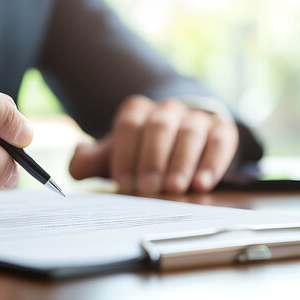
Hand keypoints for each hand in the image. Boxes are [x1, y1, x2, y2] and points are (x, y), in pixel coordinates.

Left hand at [69, 95, 237, 194]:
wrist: (184, 145)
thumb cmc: (143, 155)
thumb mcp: (116, 157)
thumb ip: (93, 160)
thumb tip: (77, 159)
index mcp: (138, 110)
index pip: (129, 125)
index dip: (125, 154)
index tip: (124, 184)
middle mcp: (167, 109)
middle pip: (158, 127)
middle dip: (152, 159)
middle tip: (149, 189)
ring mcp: (196, 118)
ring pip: (189, 132)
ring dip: (181, 162)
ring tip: (174, 189)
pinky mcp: (222, 130)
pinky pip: (220, 141)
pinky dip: (211, 163)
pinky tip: (202, 184)